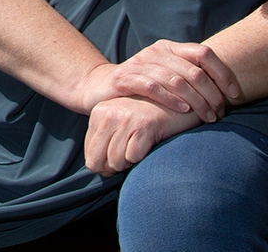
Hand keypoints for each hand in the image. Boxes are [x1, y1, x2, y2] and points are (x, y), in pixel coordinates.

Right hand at [77, 39, 240, 122]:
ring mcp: (139, 64)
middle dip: (212, 95)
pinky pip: (152, 87)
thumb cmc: (143, 87)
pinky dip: (171, 99)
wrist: (101, 88)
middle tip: (220, 114)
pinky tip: (183, 110)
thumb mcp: (167, 76)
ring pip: (176, 80)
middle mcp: (156, 52)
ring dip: (197, 101)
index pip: (204, 53)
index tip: (234, 95)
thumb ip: (190, 77)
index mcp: (170, 48)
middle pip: (194, 71)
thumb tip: (228, 91)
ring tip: (206, 117)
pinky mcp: (125, 79)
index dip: (223, 73)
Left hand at [83, 95, 198, 176]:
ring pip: (116, 162)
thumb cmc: (149, 116)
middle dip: (112, 170)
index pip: (89, 154)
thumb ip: (106, 138)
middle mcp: (108, 114)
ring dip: (129, 164)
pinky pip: (133, 157)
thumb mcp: (121, 121)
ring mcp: (125, 119)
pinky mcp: (143, 126)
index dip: (104, 165)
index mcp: (99, 112)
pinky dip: (141, 158)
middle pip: (97, 162)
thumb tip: (98, 167)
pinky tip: (149, 144)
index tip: (120, 160)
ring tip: (140, 149)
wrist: (178, 98)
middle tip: (128, 162)